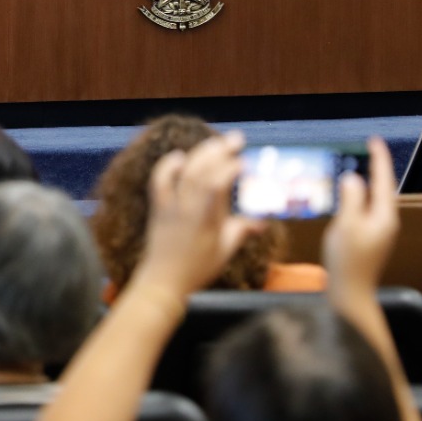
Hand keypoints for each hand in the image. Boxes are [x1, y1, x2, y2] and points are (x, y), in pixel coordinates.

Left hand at [132, 132, 264, 300]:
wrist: (162, 281)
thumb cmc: (197, 269)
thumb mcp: (224, 251)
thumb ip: (241, 231)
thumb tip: (262, 222)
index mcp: (205, 220)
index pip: (216, 186)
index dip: (229, 169)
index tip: (243, 162)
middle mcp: (187, 209)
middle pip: (201, 172)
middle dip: (219, 152)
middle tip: (236, 139)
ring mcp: (170, 206)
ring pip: (183, 172)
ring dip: (200, 153)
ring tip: (216, 142)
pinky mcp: (158, 207)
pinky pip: (159, 181)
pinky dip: (167, 166)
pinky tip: (180, 155)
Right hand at [322, 137, 398, 298]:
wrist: (351, 293)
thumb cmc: (347, 261)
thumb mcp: (346, 225)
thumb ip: (351, 198)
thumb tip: (353, 178)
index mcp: (384, 216)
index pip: (384, 180)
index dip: (379, 159)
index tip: (374, 140)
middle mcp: (387, 222)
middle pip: (384, 189)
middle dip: (378, 168)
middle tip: (369, 149)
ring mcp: (381, 233)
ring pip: (378, 200)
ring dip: (371, 182)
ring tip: (364, 166)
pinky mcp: (372, 240)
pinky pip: (370, 210)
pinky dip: (364, 198)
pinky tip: (355, 197)